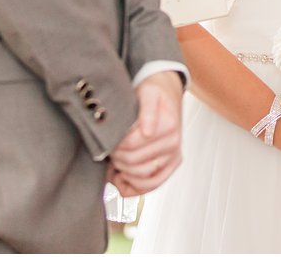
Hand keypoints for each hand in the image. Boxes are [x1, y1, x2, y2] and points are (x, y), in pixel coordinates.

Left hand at [107, 72, 183, 195]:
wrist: (167, 93)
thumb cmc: (154, 94)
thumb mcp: (148, 92)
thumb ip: (147, 109)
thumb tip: (147, 131)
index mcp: (168, 126)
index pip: (132, 145)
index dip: (115, 145)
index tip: (107, 139)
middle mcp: (173, 144)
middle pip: (135, 163)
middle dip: (116, 158)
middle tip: (107, 150)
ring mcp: (173, 157)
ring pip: (143, 178)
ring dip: (123, 174)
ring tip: (113, 164)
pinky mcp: (170, 166)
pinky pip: (152, 185)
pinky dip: (134, 188)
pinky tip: (121, 180)